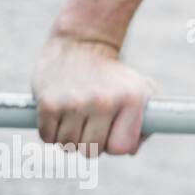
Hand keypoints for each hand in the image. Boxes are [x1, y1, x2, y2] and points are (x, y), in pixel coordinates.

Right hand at [31, 34, 156, 155]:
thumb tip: (132, 152)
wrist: (82, 43)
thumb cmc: (114, 75)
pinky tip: (61, 114)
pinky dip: (52, 131)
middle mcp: (104, 101)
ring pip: (68, 146)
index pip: (122, 148)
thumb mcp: (140, 90)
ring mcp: (75, 103)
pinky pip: (48, 138)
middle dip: (91, 143)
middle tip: (90, 125)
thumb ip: (146, 122)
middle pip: (92, 151)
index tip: (111, 135)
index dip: (115, 146)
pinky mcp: (48, 103)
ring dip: (70, 138)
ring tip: (76, 117)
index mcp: (131, 99)